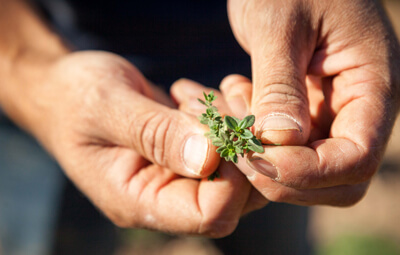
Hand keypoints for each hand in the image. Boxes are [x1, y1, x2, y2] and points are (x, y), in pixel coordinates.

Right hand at [21, 51, 264, 235]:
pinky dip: (227, 117)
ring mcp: (177, 174)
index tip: (226, 129)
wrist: (65, 88)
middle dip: (241, 147)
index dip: (233, 177)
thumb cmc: (74, 97)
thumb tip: (211, 158)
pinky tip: (202, 93)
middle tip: (221, 100)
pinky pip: (227, 146)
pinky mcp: (185, 153)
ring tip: (200, 93)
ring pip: (239, 168)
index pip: (210, 215)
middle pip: (236, 197)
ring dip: (234, 127)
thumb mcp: (107, 108)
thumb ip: (157, 134)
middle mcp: (164, 195)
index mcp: (139, 200)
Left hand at [228, 0, 399, 205]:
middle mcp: (357, 106)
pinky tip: (235, 98)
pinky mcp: (305, 108)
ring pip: (309, 168)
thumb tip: (280, 143)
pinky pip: (286, 144)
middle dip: (287, 178)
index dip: (308, 172)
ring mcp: (331, 110)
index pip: (356, 158)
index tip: (256, 158)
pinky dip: (256, 139)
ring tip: (233, 109)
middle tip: (240, 151)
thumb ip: (280, 85)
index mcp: (372, 83)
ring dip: (266, 159)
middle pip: (338, 178)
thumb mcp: (280, 24)